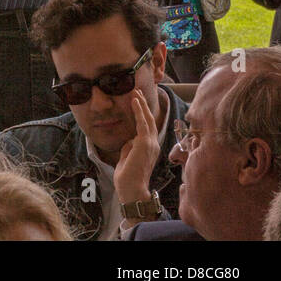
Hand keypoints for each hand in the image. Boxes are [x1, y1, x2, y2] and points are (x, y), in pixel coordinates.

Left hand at [113, 90, 160, 211]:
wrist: (131, 189)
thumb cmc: (127, 178)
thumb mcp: (127, 158)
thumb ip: (129, 147)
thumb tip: (129, 139)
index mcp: (149, 148)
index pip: (147, 128)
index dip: (143, 114)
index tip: (138, 102)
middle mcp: (153, 144)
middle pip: (150, 120)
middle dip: (143, 105)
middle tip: (138, 92)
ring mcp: (150, 143)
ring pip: (147, 119)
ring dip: (141, 104)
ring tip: (135, 92)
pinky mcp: (145, 143)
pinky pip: (142, 123)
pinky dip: (139, 110)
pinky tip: (134, 100)